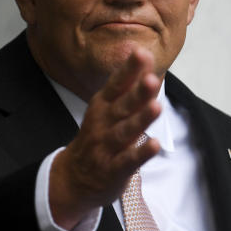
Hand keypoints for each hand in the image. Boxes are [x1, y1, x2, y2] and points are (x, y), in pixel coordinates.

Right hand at [48, 47, 161, 229]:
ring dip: (141, 119)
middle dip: (138, 93)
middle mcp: (103, 123)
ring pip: (125, 131)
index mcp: (102, 105)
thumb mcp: (108, 109)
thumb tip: (144, 55)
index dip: (129, 69)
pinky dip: (141, 153)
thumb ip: (128, 86)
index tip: (142, 52)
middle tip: (152, 79)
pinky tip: (154, 145)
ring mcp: (106, 147)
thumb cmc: (98, 137)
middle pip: (122, 106)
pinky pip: (128, 161)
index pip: (116, 84)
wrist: (74, 178)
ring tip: (156, 107)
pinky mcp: (113, 170)